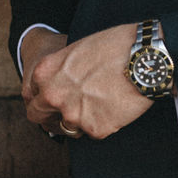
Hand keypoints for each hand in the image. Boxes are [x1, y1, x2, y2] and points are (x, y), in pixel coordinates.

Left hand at [23, 22, 149, 140]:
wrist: (144, 59)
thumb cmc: (114, 46)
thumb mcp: (77, 50)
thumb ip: (60, 71)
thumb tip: (58, 83)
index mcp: (45, 73)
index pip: (32, 96)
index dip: (44, 98)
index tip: (55, 98)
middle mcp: (54, 96)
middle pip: (40, 117)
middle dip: (52, 115)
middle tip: (72, 109)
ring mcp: (74, 115)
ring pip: (70, 126)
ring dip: (82, 119)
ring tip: (102, 101)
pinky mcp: (95, 130)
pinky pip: (95, 131)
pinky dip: (104, 122)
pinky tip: (116, 105)